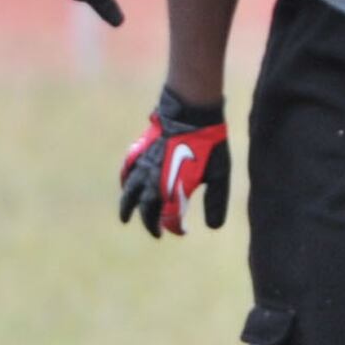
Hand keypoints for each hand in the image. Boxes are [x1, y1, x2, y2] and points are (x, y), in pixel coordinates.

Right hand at [116, 85, 231, 237]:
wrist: (190, 112)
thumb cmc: (209, 144)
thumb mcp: (219, 174)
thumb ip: (215, 201)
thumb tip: (214, 226)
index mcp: (173, 190)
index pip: (169, 219)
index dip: (176, 228)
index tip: (182, 231)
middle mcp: (154, 182)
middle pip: (147, 209)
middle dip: (151, 223)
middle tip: (157, 232)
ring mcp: (144, 167)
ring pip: (130, 193)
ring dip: (127, 207)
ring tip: (125, 218)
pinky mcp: (140, 152)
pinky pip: (126, 172)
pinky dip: (124, 182)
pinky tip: (125, 185)